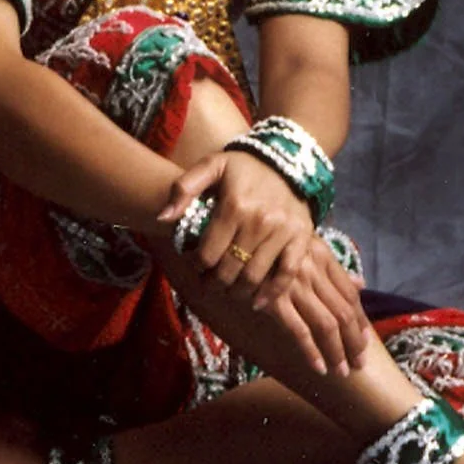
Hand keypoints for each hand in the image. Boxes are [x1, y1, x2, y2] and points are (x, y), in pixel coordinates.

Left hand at [157, 145, 309, 289]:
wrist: (286, 161)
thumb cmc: (242, 167)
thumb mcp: (210, 166)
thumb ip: (183, 188)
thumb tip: (163, 218)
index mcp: (235, 205)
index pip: (208, 252)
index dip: (196, 265)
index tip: (194, 265)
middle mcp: (260, 221)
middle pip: (230, 269)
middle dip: (214, 282)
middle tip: (208, 284)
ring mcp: (283, 232)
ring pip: (254, 276)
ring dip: (236, 291)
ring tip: (226, 291)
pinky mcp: (301, 239)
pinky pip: (286, 274)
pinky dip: (271, 293)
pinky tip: (257, 302)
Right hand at [239, 237, 370, 377]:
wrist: (229, 242)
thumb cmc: (267, 244)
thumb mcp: (303, 245)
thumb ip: (330, 267)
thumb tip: (360, 284)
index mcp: (321, 256)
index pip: (350, 294)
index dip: (360, 321)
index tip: (365, 341)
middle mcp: (311, 270)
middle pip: (343, 313)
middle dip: (354, 343)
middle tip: (359, 364)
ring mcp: (293, 285)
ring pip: (326, 325)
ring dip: (337, 352)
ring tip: (342, 371)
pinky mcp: (273, 299)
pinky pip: (298, 331)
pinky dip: (311, 351)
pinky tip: (318, 367)